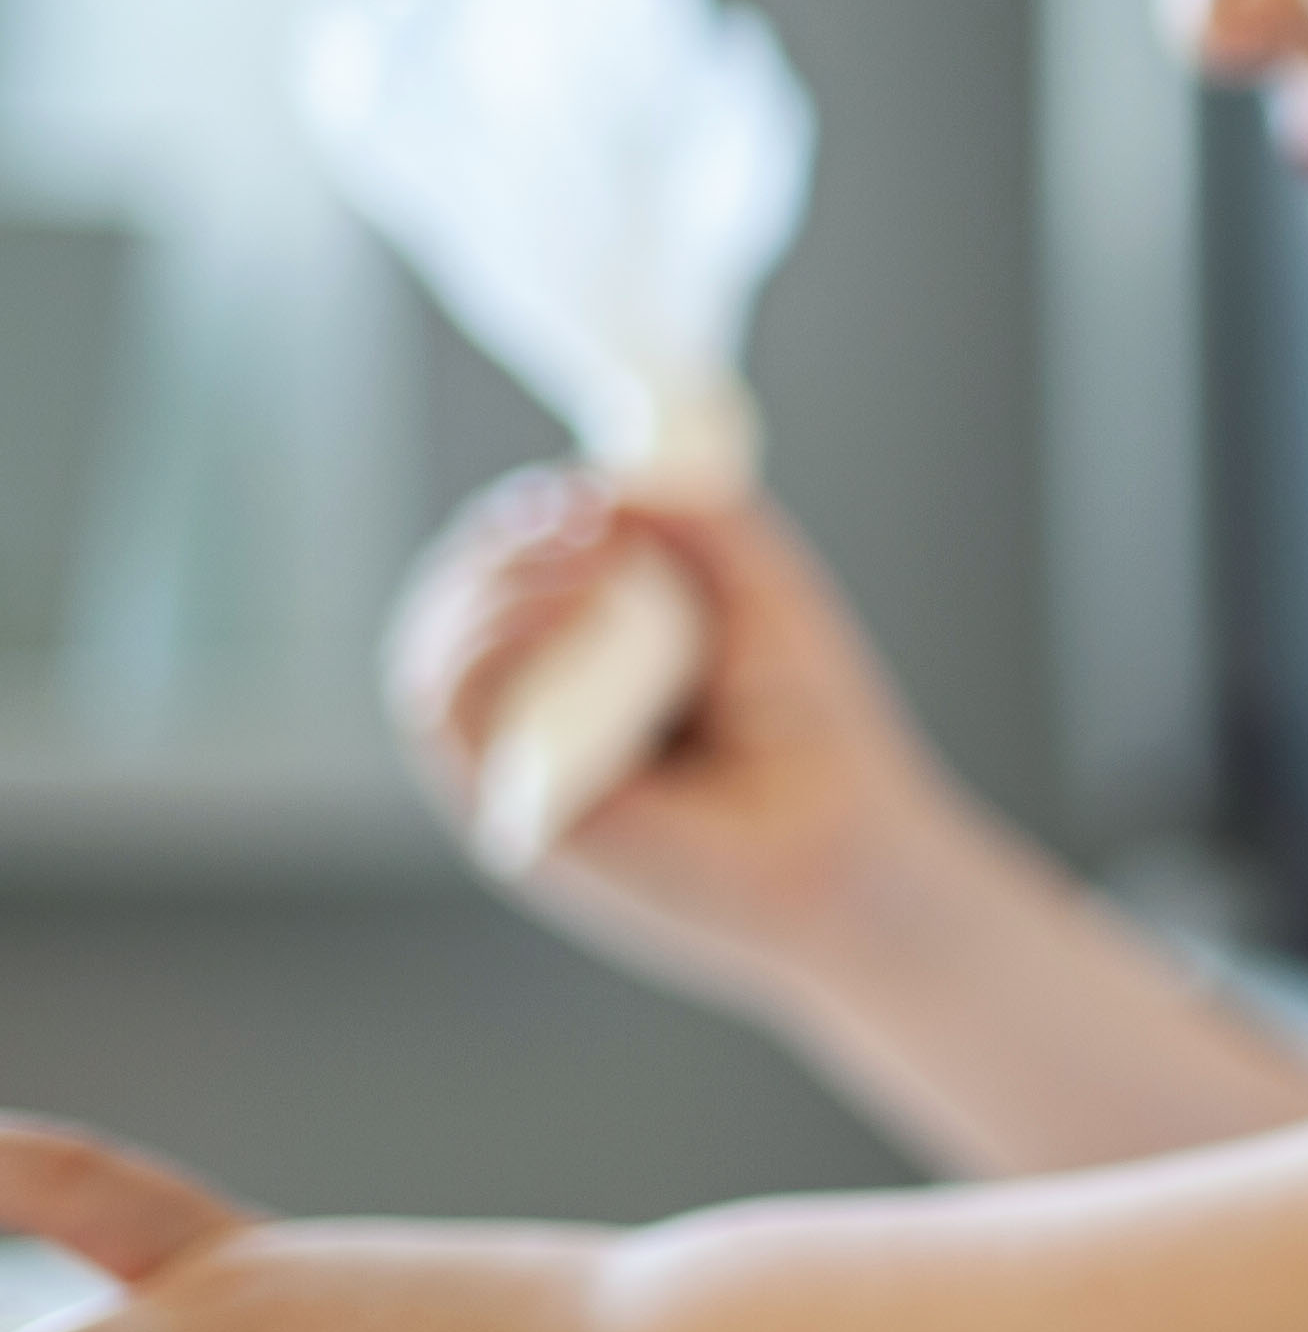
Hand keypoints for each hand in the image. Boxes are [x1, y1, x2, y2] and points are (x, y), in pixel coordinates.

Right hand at [385, 472, 978, 1020]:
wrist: (852, 844)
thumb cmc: (819, 732)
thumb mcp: (761, 589)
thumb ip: (693, 516)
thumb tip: (592, 487)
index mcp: (587, 677)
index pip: (500, 588)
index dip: (517, 530)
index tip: (577, 494)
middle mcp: (541, 729)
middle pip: (451, 615)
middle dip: (498, 546)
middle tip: (575, 516)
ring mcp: (520, 777)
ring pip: (431, 660)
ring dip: (489, 584)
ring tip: (583, 559)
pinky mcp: (512, 820)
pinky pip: (446, 718)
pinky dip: (483, 644)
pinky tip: (562, 605)